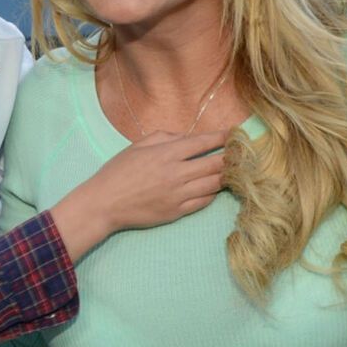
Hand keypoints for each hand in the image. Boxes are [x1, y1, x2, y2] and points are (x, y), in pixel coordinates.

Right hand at [50, 129, 231, 257]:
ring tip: (234, 170)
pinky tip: (213, 187)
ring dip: (226, 176)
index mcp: (167, 153)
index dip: (222, 137)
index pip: (203, 143)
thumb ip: (165, 137)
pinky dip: (212, 193)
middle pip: (216, 164)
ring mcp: (179, 195)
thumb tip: (188, 138)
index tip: (234, 134)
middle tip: (242, 153)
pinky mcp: (177, 212)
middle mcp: (177, 173)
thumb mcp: (138, 145)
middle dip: (232, 157)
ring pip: (214, 184)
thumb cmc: (118, 172)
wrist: (104, 204)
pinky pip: (204, 202)